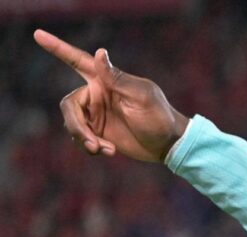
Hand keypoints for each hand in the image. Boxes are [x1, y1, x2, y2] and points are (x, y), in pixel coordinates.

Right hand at [34, 29, 188, 162]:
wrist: (169, 144)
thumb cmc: (159, 116)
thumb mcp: (141, 96)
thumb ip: (117, 78)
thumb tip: (100, 53)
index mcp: (105, 81)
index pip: (77, 61)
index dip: (58, 48)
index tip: (38, 35)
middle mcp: (97, 95)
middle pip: (69, 106)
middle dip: (77, 126)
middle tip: (93, 144)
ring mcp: (96, 115)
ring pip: (72, 124)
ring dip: (85, 139)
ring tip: (105, 149)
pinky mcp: (99, 132)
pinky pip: (82, 138)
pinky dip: (91, 147)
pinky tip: (110, 152)